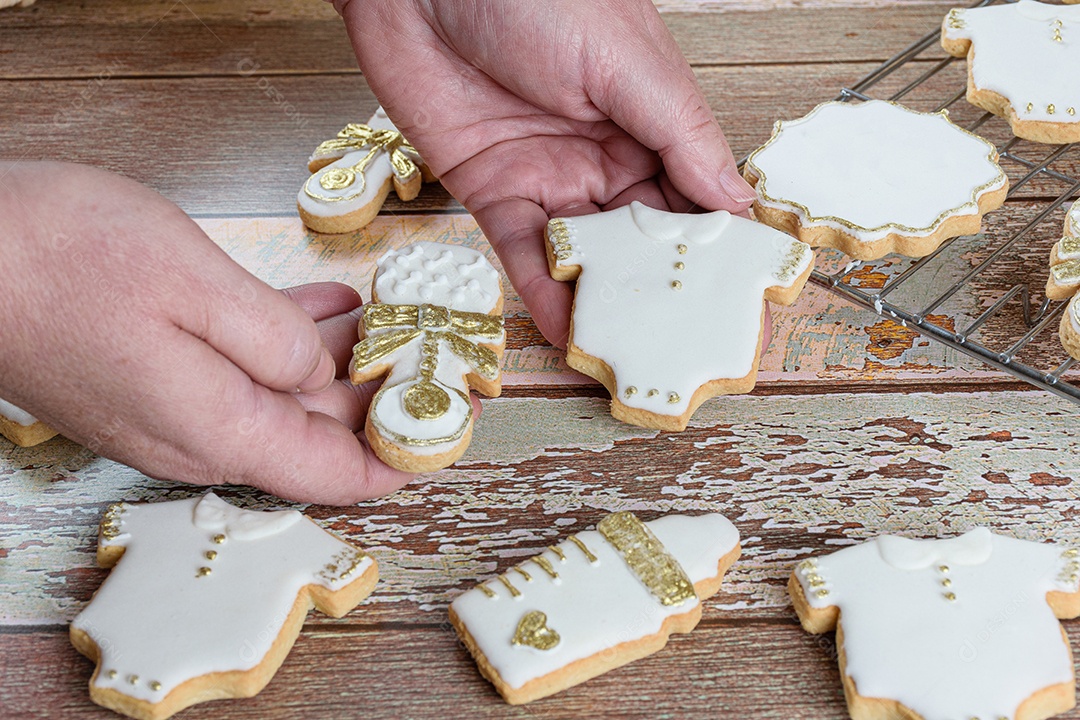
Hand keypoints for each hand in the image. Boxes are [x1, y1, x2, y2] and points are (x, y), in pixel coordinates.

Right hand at [0, 161, 412, 503]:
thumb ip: (276, 341)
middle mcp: (198, 437)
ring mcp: (168, 409)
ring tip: (386, 322)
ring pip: (279, 398)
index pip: (336, 473)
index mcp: (221, 428)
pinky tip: (323, 310)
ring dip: (334, 363)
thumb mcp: (197, 285)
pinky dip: (286, 343)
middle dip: (373, 399)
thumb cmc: (61, 257)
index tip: (446, 430)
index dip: (399, 457)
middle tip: (427, 355)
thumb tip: (319, 374)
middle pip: (313, 436)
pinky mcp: (147, 378)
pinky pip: (239, 372)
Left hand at [337, 0, 755, 346]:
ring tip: (632, 354)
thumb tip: (737, 201)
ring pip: (585, 255)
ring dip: (606, 303)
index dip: (717, 246)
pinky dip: (546, 293)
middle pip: (641, 237)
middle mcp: (603, 153)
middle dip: (662, 288)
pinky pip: (524, 254)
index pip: (694, 194)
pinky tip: (571, 333)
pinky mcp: (490, 191)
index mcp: (649, 116)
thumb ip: (681, 136)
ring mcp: (547, 175)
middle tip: (687, 345)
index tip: (742, 297)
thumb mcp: (628, 61)